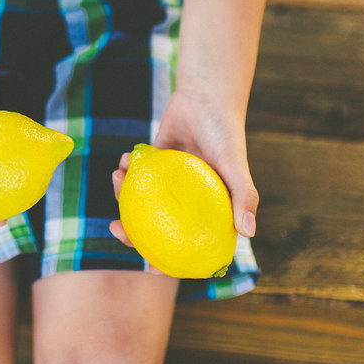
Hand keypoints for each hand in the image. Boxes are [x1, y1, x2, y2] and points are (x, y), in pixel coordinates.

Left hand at [110, 87, 257, 248]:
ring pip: (140, 200)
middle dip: (132, 232)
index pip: (187, 242)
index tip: (149, 267)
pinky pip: (135, 173)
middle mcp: (186, 199)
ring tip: (117, 179)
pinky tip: (123, 161)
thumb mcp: (236, 165)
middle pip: (156, 226)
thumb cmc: (226, 133)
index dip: (169, 259)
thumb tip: (248, 234)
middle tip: (115, 228)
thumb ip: (244, 197)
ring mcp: (168, 182)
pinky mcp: (154, 162)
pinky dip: (126, 169)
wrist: (207, 96)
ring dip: (122, 194)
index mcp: (206, 208)